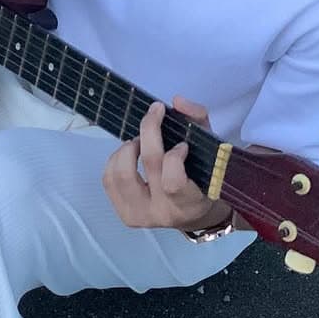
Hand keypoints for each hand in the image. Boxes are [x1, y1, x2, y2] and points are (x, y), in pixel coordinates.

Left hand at [102, 97, 232, 231]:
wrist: (193, 214)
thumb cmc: (202, 178)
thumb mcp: (210, 149)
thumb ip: (198, 120)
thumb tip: (176, 101)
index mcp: (190, 203)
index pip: (173, 182)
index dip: (174, 156)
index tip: (182, 144)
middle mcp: (163, 213)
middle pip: (147, 165)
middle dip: (148, 132)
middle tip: (154, 117)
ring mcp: (141, 216)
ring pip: (121, 173)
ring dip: (128, 148)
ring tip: (139, 142)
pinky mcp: (125, 214)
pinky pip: (108, 179)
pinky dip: (116, 159)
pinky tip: (130, 155)